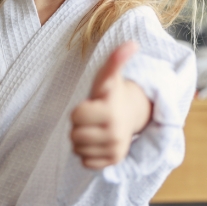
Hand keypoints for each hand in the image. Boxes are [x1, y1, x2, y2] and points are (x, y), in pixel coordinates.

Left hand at [70, 41, 152, 169]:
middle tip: (93, 118)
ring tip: (95, 128)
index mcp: (110, 111)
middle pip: (74, 135)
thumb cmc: (112, 93)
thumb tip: (132, 43)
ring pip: (78, 149)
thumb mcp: (109, 76)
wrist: (131, 113)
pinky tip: (98, 141)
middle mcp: (115, 132)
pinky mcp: (113, 161)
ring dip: (82, 139)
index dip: (79, 110)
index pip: (75, 116)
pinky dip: (88, 153)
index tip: (93, 104)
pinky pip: (85, 161)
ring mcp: (115, 148)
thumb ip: (116, 60)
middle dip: (79, 125)